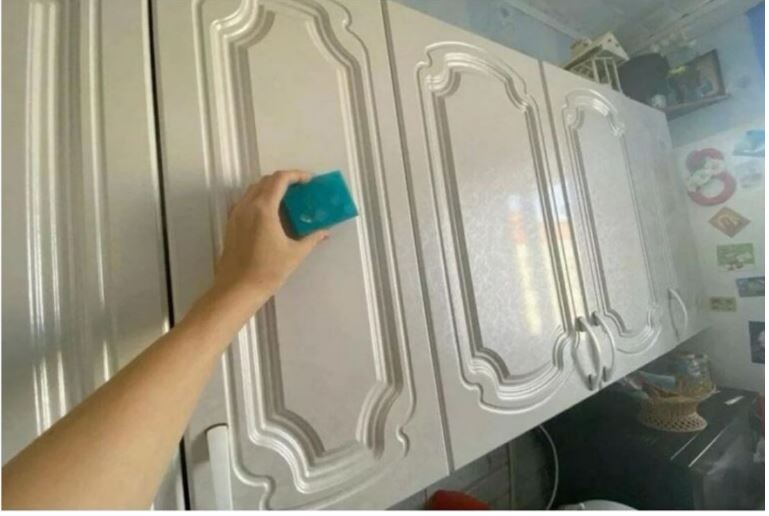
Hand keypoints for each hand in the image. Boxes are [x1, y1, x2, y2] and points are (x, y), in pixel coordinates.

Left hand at [212, 170, 328, 302]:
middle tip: (301, 190)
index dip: (296, 175)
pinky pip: (246, 201)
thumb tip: (325, 232)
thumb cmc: (267, 271)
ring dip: (271, 188)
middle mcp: (247, 206)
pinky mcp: (231, 223)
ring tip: (287, 200)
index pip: (280, 179)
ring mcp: (236, 213)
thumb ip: (312, 238)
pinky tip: (271, 214)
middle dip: (285, 180)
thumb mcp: (295, 254)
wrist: (237, 289)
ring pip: (254, 189)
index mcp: (264, 209)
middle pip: (266, 181)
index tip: (309, 180)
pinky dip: (260, 199)